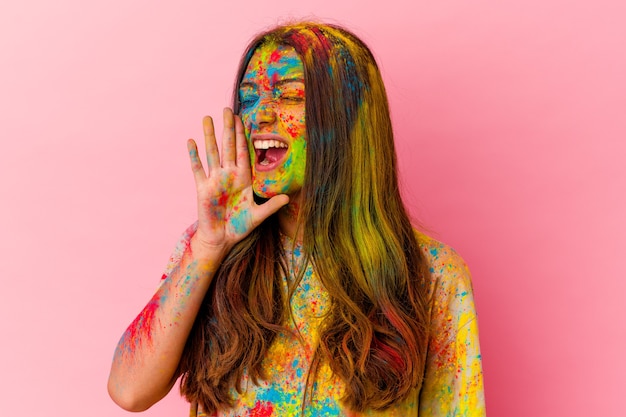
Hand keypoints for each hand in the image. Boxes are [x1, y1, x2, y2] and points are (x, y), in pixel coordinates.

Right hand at [187, 108, 288, 256]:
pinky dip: (194, 155)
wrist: (221, 239)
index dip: (242, 136)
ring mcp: (214, 180)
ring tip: (207, 117)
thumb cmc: (239, 227)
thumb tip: (288, 197)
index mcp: (242, 178)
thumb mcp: (258, 216)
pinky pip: (197, 169)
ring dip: (210, 136)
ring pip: (212, 152)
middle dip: (227, 128)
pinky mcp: (202, 188)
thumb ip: (271, 206)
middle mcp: (228, 175)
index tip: (242, 119)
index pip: (243, 152)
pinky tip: (191, 141)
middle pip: (227, 147)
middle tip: (227, 109)